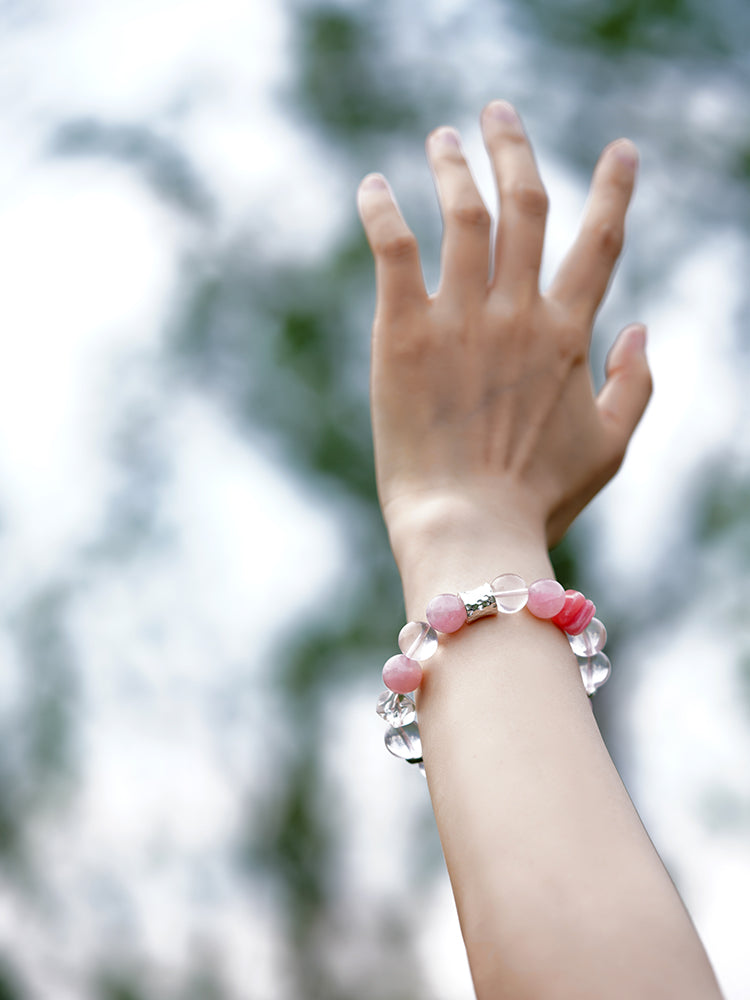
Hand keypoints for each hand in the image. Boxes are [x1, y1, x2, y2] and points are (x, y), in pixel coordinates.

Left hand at [357, 100, 650, 563]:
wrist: (471, 529)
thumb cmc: (537, 499)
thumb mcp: (609, 448)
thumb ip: (636, 385)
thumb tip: (644, 329)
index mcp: (568, 335)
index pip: (599, 242)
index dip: (613, 190)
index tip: (620, 151)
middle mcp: (519, 312)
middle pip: (525, 204)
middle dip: (515, 148)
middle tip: (497, 113)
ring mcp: (461, 318)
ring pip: (464, 214)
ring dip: (454, 167)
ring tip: (442, 138)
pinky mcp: (403, 333)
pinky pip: (395, 249)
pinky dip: (382, 211)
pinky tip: (370, 186)